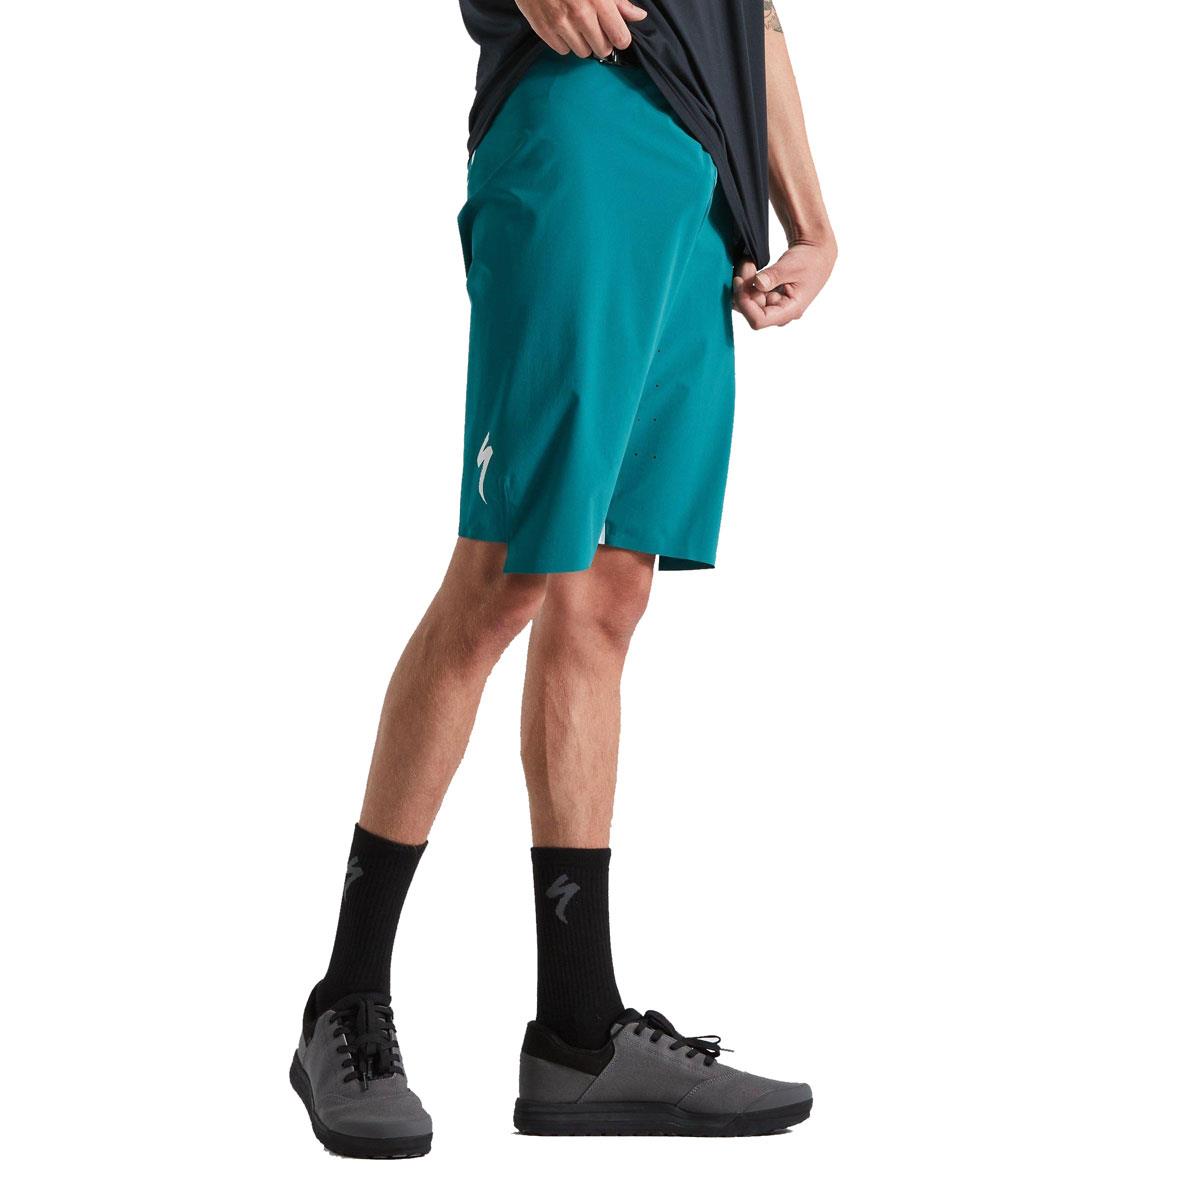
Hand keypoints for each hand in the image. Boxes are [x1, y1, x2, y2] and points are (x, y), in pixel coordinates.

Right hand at [516, 0, 647, 58]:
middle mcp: (580, 15)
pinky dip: (565, 42)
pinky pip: (562, 50)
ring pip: (583, 52)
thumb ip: (618, 0)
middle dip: (603, 41)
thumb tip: (638, 16)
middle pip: (602, 50)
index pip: (620, 38)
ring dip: (584, 43)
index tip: (617, 33)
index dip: (621, 38)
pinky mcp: (543, 29)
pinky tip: (564, 26)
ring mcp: (560, 24)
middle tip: (596, 27)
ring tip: (578, 25)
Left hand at [732, 238, 836, 329]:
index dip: (745, 304)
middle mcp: (779, 313)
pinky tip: (750, 267)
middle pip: (751, 310)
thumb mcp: (792, 266)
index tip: (739, 281)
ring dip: (743, 283)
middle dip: (743, 288)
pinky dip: (746, 281)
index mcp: (790, 311)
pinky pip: (750, 294)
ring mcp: (773, 306)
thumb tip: (758, 283)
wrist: (816, 255)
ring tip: (748, 263)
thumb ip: (774, 276)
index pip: (759, 320)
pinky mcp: (768, 298)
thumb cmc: (810, 261)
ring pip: (748, 302)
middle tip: (746, 264)